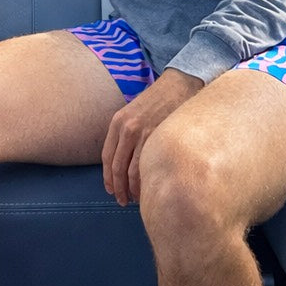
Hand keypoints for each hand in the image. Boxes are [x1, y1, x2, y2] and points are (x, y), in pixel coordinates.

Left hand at [102, 68, 202, 205]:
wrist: (178, 85)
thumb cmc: (158, 101)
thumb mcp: (134, 112)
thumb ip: (126, 133)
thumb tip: (125, 161)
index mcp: (117, 122)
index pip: (107, 156)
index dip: (107, 177)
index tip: (110, 189)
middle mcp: (126, 128)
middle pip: (116, 167)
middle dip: (117, 188)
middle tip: (121, 201)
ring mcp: (141, 134)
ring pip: (130, 171)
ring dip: (131, 189)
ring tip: (135, 200)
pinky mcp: (157, 138)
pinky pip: (146, 167)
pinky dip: (145, 182)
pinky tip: (148, 190)